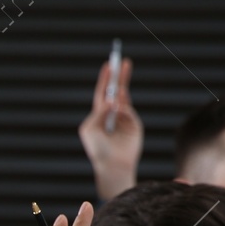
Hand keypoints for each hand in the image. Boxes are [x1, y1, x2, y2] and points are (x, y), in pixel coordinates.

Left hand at [79, 56, 141, 200]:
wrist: (113, 165)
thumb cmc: (97, 149)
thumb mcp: (90, 128)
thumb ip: (99, 112)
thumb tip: (111, 99)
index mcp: (98, 115)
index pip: (102, 92)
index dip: (105, 78)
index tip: (108, 64)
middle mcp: (111, 114)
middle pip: (116, 90)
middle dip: (119, 76)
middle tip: (122, 60)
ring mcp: (124, 118)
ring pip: (123, 98)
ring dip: (121, 86)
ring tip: (120, 73)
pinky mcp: (134, 124)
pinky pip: (128, 109)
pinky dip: (123, 105)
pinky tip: (117, 106)